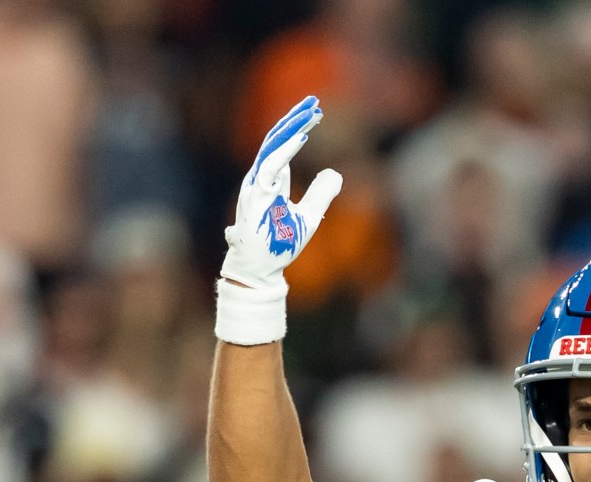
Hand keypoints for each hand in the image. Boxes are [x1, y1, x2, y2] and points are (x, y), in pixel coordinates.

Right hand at [217, 95, 343, 345]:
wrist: (260, 270)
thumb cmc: (280, 245)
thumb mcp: (309, 216)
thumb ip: (320, 193)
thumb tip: (335, 172)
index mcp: (268, 179)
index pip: (281, 144)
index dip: (298, 127)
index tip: (316, 113)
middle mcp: (258, 177)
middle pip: (276, 138)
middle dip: (295, 117)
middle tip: (315, 102)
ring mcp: (254, 184)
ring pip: (272, 145)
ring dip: (292, 127)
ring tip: (312, 113)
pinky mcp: (255, 195)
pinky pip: (270, 165)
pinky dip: (286, 150)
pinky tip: (302, 137)